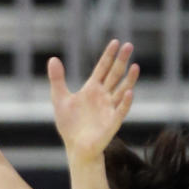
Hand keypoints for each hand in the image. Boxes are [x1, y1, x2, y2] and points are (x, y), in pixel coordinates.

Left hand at [48, 40, 137, 162]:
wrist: (75, 147)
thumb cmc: (69, 124)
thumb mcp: (60, 99)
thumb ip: (57, 79)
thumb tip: (53, 59)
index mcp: (92, 89)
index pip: (103, 68)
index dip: (109, 55)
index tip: (116, 42)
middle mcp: (104, 96)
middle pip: (115, 75)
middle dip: (122, 61)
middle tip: (129, 45)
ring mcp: (109, 108)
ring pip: (122, 90)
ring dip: (129, 79)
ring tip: (135, 66)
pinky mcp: (112, 122)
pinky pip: (121, 110)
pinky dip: (125, 102)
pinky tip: (129, 92)